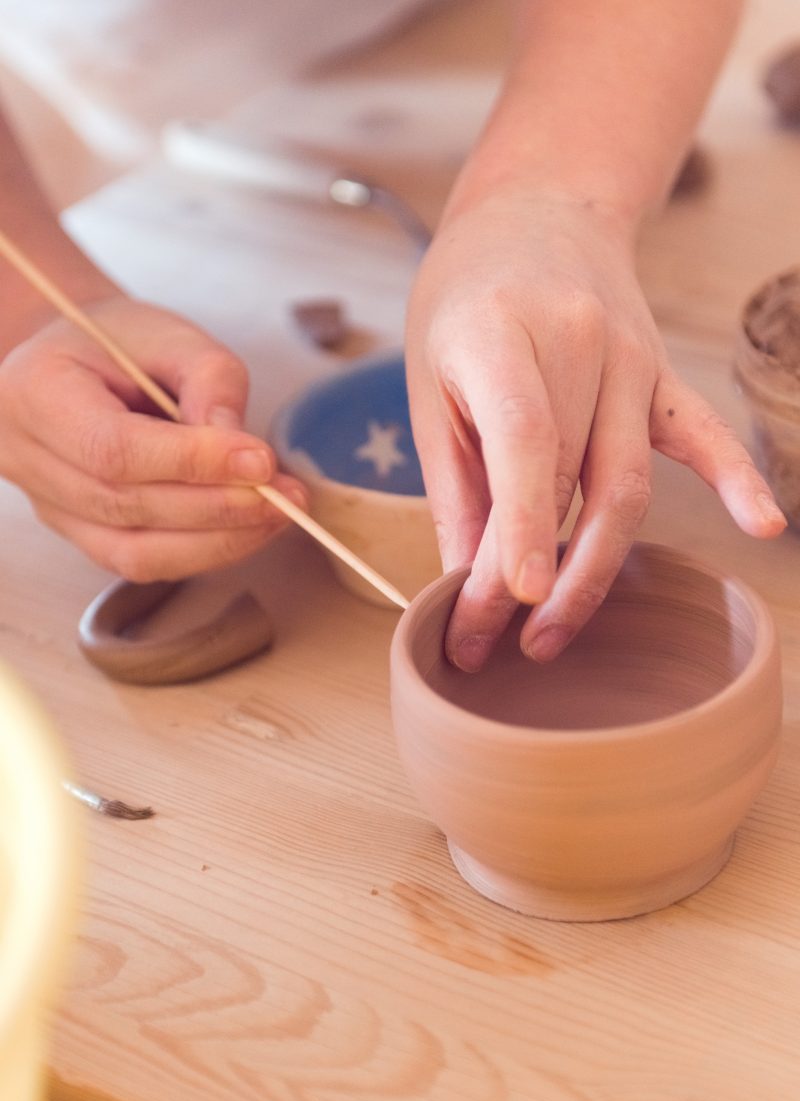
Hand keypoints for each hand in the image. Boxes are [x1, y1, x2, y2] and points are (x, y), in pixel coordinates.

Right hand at [0, 296, 306, 578]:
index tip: (261, 462)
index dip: (192, 463)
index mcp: (37, 394)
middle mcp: (30, 460)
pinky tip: (250, 528)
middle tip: (287, 496)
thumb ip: (211, 381)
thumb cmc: (118, 341)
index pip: (113, 448)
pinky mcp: (84, 537)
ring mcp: (52, 508)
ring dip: (219, 541)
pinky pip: (145, 563)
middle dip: (219, 508)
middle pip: (128, 507)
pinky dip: (205, 552)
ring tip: (281, 514)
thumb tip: (247, 457)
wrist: (75, 362)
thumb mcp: (168, 333)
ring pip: (136, 553)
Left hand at [405, 187, 785, 670]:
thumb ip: (455, 484)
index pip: (526, 439)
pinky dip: (735, 477)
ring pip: (628, 481)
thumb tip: (463, 582)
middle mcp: (579, 341)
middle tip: (506, 647)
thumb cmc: (464, 301)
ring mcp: (632, 356)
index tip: (514, 602)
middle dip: (540, 576)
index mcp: (501, 333)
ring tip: (554, 632)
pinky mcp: (660, 373)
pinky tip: (763, 524)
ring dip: (596, 566)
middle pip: (574, 481)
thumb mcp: (432, 383)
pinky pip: (701, 431)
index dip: (521, 524)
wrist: (534, 211)